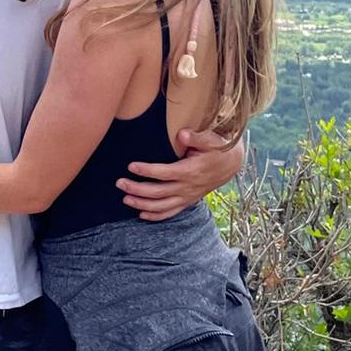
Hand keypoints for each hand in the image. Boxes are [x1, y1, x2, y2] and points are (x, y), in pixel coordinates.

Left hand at [117, 128, 244, 220]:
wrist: (230, 164)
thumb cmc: (217, 149)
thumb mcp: (211, 139)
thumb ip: (196, 137)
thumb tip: (182, 134)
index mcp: (191, 170)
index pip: (164, 173)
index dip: (147, 171)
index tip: (131, 166)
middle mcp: (187, 187)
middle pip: (158, 192)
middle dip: (137, 189)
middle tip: (120, 183)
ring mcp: (187, 197)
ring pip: (161, 206)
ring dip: (142, 204)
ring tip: (125, 198)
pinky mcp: (187, 201)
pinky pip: (170, 213)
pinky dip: (155, 216)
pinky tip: (140, 214)